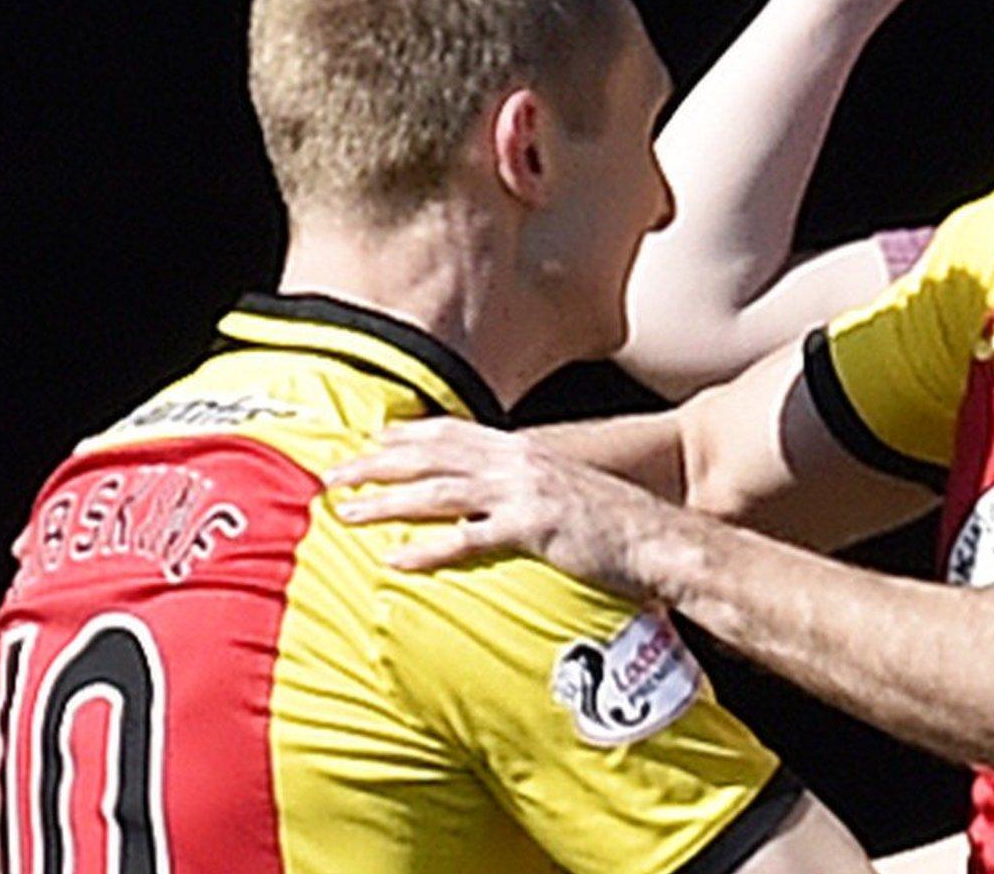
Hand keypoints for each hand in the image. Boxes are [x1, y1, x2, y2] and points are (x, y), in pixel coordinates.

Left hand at [328, 418, 679, 599]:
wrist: (661, 540)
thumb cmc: (617, 525)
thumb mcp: (566, 491)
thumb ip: (528, 488)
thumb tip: (495, 502)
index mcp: (523, 449)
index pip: (450, 432)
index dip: (404, 436)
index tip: (366, 442)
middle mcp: (518, 461)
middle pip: (432, 453)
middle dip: (376, 462)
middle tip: (332, 475)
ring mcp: (524, 492)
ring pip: (438, 491)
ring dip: (387, 501)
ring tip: (347, 514)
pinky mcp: (533, 528)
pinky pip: (468, 539)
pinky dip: (428, 549)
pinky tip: (397, 562)